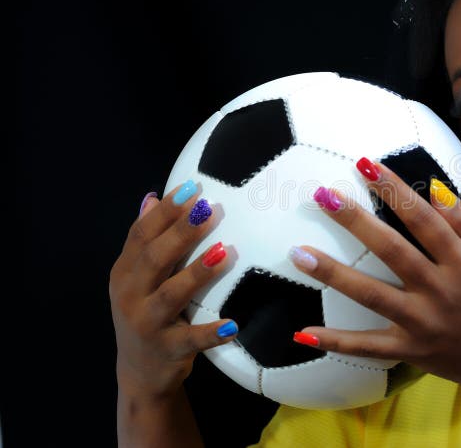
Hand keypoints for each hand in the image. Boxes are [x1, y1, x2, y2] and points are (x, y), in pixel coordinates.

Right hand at [110, 181, 235, 399]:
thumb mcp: (137, 278)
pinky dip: (212, 333)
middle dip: (182, 233)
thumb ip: (144, 240)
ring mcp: (147, 324)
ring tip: (225, 252)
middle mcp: (130, 295)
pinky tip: (233, 324)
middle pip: (155, 258)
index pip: (141, 235)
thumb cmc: (146, 313)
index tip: (192, 188)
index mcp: (124, 272)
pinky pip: (192, 340)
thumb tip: (152, 197)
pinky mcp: (168, 350)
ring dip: (198, 273)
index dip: (166, 211)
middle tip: (210, 210)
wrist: (139, 374)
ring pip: (171, 295)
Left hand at [289, 160, 460, 387]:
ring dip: (335, 275)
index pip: (425, 220)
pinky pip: (367, 346)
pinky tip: (303, 332)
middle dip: (357, 222)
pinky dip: (336, 342)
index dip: (396, 191)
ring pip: (372, 296)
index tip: (368, 166)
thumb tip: (435, 190)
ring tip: (299, 254)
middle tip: (323, 196)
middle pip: (392, 251)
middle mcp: (439, 290)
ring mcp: (420, 323)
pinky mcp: (407, 349)